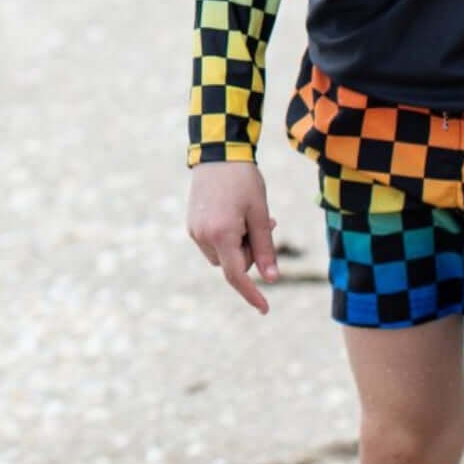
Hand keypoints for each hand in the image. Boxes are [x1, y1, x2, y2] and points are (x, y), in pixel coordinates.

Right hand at [187, 160, 280, 313]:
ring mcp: (195, 232)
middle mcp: (203, 237)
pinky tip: (236, 213)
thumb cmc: (244, 180)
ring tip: (249, 215)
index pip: (236, 275)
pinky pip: (214, 243)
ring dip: (240, 243)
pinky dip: (228, 236)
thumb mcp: (261, 213)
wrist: (218, 153)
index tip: (265, 309)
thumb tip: (272, 278)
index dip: (251, 294)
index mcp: (222, 235)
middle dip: (251, 251)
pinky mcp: (192, 225)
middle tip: (268, 222)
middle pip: (233, 263)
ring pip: (224, 254)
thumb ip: (266, 247)